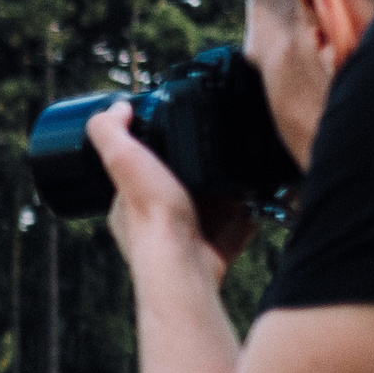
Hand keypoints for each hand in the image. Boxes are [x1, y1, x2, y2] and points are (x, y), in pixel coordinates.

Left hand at [88, 102, 256, 285]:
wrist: (185, 265)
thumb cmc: (153, 217)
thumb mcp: (122, 160)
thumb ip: (110, 131)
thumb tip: (117, 107)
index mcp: (129, 205)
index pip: (138, 170)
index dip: (153, 150)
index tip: (174, 129)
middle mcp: (155, 224)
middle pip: (179, 187)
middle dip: (198, 169)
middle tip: (220, 144)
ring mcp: (186, 238)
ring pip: (210, 207)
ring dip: (228, 190)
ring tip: (245, 164)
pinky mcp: (215, 250)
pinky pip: (237, 227)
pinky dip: (250, 214)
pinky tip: (263, 195)